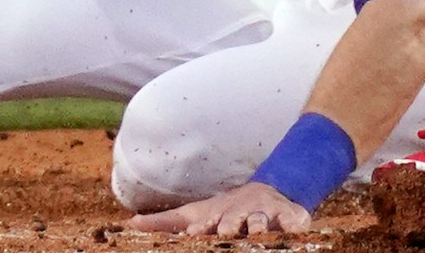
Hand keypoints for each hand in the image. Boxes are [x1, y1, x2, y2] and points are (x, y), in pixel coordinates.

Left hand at [128, 181, 311, 235]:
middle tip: (227, 232)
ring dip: (259, 224)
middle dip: (231, 225)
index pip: (208, 223)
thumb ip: (165, 222)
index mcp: (218, 215)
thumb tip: (130, 224)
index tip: (195, 233)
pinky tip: (294, 228)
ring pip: (262, 220)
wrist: (265, 191)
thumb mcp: (195, 214)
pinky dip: (293, 223)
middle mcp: (240, 212)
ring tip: (256, 231)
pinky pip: (293, 219)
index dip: (202, 228)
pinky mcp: (288, 215)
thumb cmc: (223, 211)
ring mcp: (264, 213)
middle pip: (235, 220)